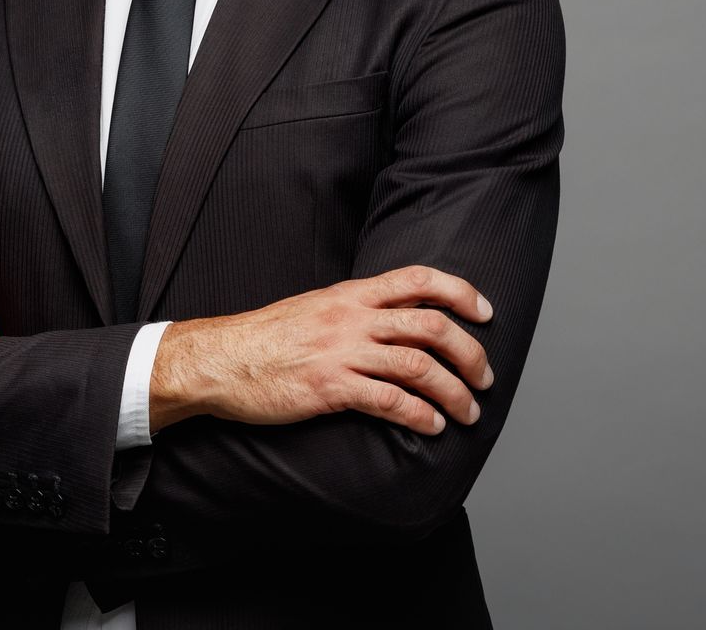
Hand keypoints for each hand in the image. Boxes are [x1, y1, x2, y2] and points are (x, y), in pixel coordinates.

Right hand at [150, 265, 495, 435]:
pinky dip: (419, 414)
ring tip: (467, 412)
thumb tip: (394, 320)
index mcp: (350, 294)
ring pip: (418, 366)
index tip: (486, 313)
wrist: (219, 359)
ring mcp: (341, 352)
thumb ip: (354, 311)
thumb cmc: (264, 338)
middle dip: (469, 353)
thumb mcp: (314, 308)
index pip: (418, 279)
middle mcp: (351, 318)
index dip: (460, 293)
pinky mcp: (329, 388)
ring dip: (453, 392)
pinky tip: (431, 426)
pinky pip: (389, 400)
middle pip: (431, 325)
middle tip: (484, 379)